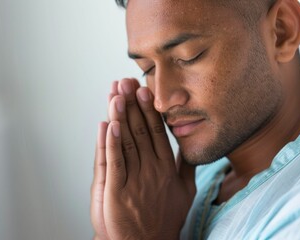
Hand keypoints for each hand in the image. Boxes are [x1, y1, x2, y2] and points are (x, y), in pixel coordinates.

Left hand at [91, 78, 195, 239]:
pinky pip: (115, 162)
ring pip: (128, 142)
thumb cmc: (165, 218)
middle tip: (126, 82)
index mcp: (167, 168)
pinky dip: (111, 142)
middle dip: (132, 105)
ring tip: (116, 94)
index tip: (144, 89)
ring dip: (121, 116)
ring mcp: (135, 180)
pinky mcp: (118, 191)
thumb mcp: (186, 191)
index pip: (157, 132)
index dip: (149, 110)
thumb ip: (186, 166)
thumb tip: (191, 146)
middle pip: (142, 131)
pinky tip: (108, 124)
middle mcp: (153, 170)